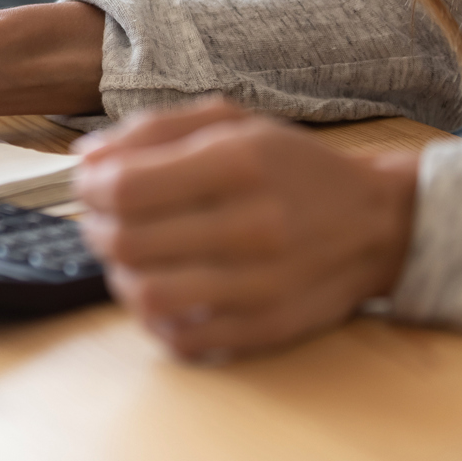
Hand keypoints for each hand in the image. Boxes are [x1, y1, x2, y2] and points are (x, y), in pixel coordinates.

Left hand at [73, 99, 418, 361]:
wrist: (376, 223)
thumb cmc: (289, 167)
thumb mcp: (231, 123)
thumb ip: (152, 131)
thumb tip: (85, 158)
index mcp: (239, 162)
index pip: (125, 187)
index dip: (89, 187)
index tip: (89, 185)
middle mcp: (253, 225)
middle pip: (126, 241)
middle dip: (96, 228)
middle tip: (104, 220)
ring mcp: (261, 284)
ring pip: (145, 294)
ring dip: (119, 274)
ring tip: (130, 257)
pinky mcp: (266, 328)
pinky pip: (179, 337)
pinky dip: (154, 316)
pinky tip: (164, 288)